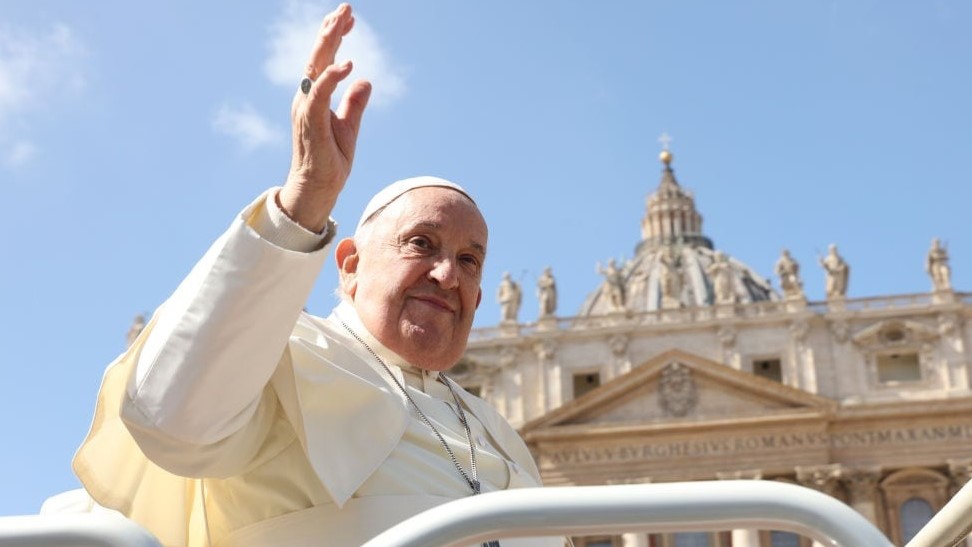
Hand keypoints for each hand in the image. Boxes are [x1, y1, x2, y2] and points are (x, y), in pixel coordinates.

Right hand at [279, 3, 371, 232]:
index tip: (350, 18)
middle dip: (331, 29)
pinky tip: (347, 63)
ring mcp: (305, 108)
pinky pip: (319, 93)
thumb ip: (354, 103)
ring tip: (343, 20)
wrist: (319, 188)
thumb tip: (365, 80)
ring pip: (315, 67)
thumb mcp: (349, 127)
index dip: (335, 37)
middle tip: (346, 7)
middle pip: (318, 55)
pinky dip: (331, 77)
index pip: (324, 59)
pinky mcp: (310, 121)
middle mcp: (306, 97)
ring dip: (329, 42)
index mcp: (314, 97)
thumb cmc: (331, 160)